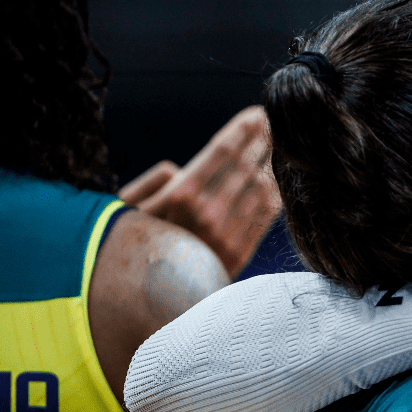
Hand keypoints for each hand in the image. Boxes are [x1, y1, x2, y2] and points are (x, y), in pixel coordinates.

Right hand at [118, 106, 280, 277]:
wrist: (147, 299)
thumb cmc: (133, 246)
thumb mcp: (130, 209)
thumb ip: (156, 182)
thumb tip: (180, 169)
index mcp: (181, 195)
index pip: (223, 151)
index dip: (244, 128)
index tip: (258, 112)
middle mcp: (208, 213)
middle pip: (247, 165)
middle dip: (265, 140)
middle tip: (277, 122)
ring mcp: (228, 234)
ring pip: (262, 188)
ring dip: (274, 162)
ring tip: (281, 144)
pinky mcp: (240, 253)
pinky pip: (266, 215)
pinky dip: (276, 191)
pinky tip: (279, 177)